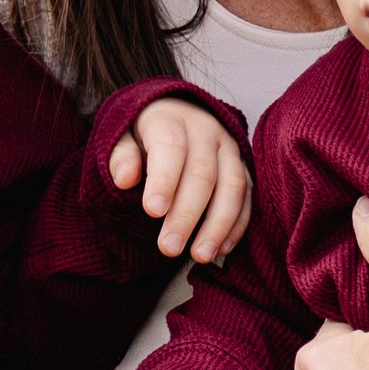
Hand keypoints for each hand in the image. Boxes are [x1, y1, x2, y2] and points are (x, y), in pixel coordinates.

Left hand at [107, 99, 252, 262]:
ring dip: (218, 225)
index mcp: (171, 119)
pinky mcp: (243, 167)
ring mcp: (229, 148)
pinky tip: (222, 249)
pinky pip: (248, 197)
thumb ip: (120, 156)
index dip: (163, 180)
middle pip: (203, 173)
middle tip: (169, 248)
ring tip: (200, 256)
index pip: (170, 148)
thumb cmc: (143, 135)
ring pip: (233, 186)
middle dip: (187, 214)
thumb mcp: (120, 136)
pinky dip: (237, 225)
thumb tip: (125, 178)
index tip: (152, 211)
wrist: (175, 113)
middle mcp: (206, 130)